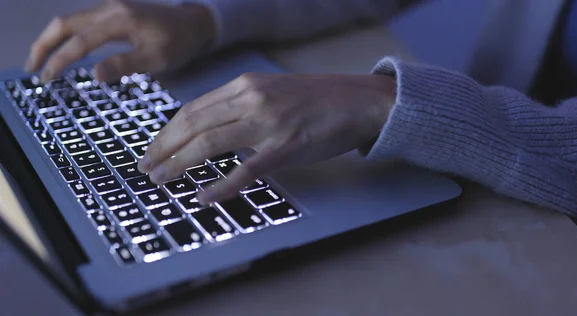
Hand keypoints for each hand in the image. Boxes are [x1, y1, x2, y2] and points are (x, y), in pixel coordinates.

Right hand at [26, 0, 215, 82]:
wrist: (194, 22)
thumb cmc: (179, 43)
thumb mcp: (157, 59)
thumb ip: (125, 65)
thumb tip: (93, 74)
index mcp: (119, 20)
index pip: (79, 41)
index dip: (60, 60)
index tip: (46, 79)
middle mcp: (109, 8)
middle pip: (64, 23)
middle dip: (44, 46)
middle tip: (33, 70)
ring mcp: (110, 6)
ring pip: (70, 20)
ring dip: (52, 39)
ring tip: (41, 62)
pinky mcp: (112, 9)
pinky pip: (81, 20)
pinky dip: (66, 35)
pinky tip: (63, 50)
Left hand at [138, 72, 395, 203]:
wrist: (359, 101)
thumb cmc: (317, 100)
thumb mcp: (272, 91)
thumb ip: (241, 106)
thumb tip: (208, 131)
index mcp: (246, 84)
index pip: (192, 109)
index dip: (166, 132)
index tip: (153, 149)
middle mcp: (252, 98)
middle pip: (192, 124)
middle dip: (163, 149)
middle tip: (147, 169)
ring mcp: (269, 123)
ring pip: (209, 143)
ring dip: (179, 164)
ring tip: (162, 180)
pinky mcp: (286, 147)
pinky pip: (245, 170)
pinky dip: (220, 185)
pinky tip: (203, 196)